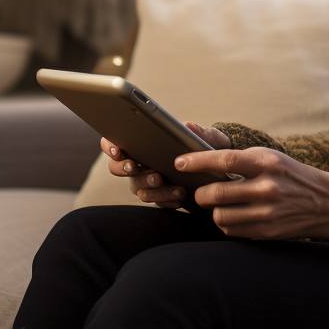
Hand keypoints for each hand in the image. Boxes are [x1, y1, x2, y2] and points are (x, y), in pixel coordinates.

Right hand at [103, 122, 231, 208]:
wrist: (218, 169)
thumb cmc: (207, 146)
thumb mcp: (208, 137)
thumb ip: (201, 132)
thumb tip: (189, 126)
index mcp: (142, 142)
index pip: (115, 142)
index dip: (110, 145)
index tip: (118, 150)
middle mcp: (139, 163)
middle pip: (117, 168)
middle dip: (125, 167)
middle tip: (136, 166)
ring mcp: (147, 182)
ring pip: (137, 188)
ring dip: (148, 185)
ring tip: (162, 180)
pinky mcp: (160, 197)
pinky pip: (157, 202)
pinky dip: (167, 198)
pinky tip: (180, 194)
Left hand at [175, 146, 328, 241]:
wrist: (327, 202)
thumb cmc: (292, 175)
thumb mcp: (271, 158)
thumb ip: (241, 160)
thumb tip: (204, 163)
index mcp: (266, 162)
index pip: (223, 159)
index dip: (197, 161)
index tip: (179, 162)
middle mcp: (266, 186)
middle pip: (215, 193)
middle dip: (200, 193)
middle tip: (199, 191)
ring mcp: (267, 212)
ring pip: (219, 215)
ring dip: (213, 210)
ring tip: (220, 204)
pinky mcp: (266, 232)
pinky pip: (231, 230)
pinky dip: (226, 223)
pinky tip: (234, 215)